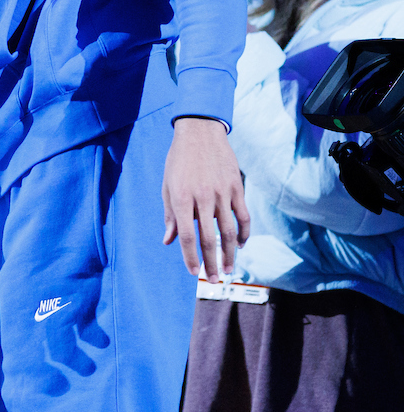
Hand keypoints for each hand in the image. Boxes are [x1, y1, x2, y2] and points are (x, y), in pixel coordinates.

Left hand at [162, 117, 249, 280]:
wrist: (200, 130)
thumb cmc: (179, 159)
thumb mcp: (167, 184)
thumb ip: (170, 215)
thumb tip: (168, 241)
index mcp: (182, 197)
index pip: (187, 235)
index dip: (190, 257)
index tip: (193, 273)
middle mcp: (202, 197)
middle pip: (209, 238)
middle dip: (211, 263)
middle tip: (212, 280)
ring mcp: (221, 192)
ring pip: (229, 231)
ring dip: (229, 254)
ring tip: (228, 270)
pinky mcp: (236, 186)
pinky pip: (243, 215)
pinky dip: (243, 233)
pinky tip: (240, 245)